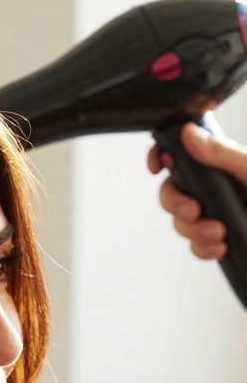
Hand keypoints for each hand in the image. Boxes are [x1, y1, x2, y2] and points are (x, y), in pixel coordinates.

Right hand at [147, 122, 238, 259]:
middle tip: (194, 209)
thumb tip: (189, 134)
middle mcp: (218, 187)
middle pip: (173, 190)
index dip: (163, 156)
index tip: (158, 166)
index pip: (183, 153)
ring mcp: (219, 214)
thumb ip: (223, 154)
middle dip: (176, 203)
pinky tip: (221, 248)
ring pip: (181, 222)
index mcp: (225, 164)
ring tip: (217, 233)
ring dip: (192, 230)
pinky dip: (203, 249)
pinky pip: (197, 246)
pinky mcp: (224, 239)